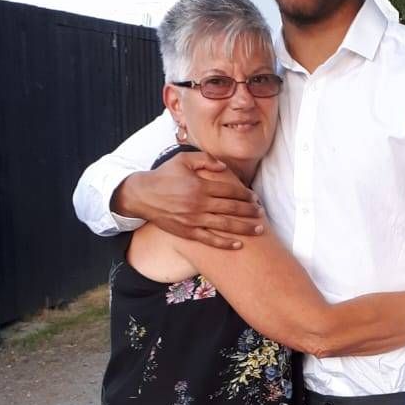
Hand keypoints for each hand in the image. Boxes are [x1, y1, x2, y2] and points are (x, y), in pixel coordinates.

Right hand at [116, 153, 264, 249]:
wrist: (142, 195)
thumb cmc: (164, 175)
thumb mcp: (183, 160)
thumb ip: (206, 159)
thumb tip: (225, 167)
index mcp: (200, 185)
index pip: (230, 191)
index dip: (246, 195)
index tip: (255, 198)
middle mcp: (199, 203)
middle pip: (232, 208)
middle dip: (250, 211)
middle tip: (262, 213)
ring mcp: (193, 219)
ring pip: (225, 225)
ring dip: (244, 228)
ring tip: (259, 229)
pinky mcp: (187, 232)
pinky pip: (209, 240)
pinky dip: (225, 243)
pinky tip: (238, 244)